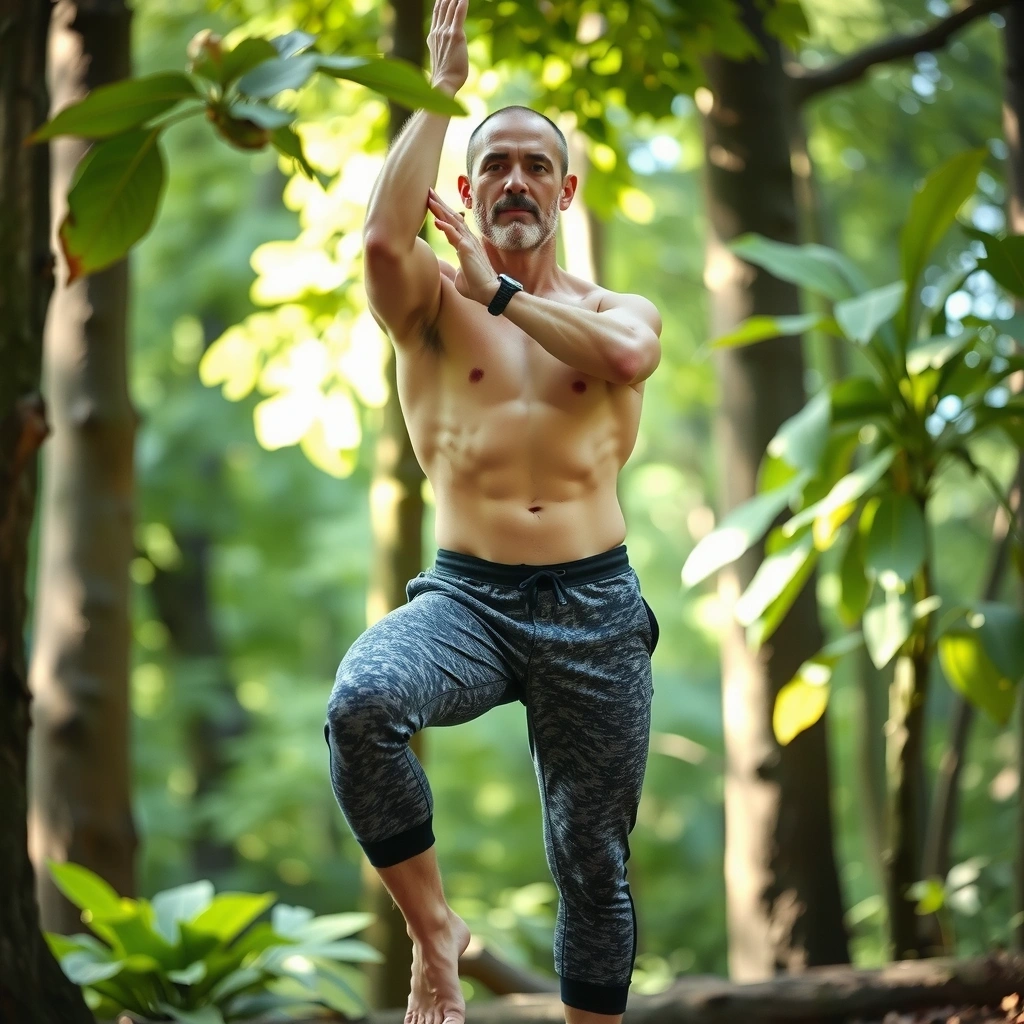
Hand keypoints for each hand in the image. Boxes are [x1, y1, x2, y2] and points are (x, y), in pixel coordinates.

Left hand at [427, 188, 498, 304]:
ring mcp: (468, 243)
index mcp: (465, 245)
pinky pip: (454, 234)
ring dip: (440, 209)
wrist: (488, 293)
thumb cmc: (476, 287)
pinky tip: (436, 220)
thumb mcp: (460, 278)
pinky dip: (445, 226)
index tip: (433, 203)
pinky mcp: (467, 249)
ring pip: (452, 222)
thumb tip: (451, 273)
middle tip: (429, 192)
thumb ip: (455, 271)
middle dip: (440, 204)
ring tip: (429, 198)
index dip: (442, 213)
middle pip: (452, 218)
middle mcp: (467, 240)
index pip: (452, 225)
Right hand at [428, 0, 468, 95]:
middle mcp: (437, 32)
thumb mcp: (441, 60)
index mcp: (433, 37)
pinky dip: (462, 2)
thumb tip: (449, 53)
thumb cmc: (444, 78)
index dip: (440, 2)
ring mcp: (445, 32)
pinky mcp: (456, 35)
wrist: (443, 84)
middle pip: (442, 6)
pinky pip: (459, 13)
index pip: (437, 13)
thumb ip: (444, 51)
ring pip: (450, 7)